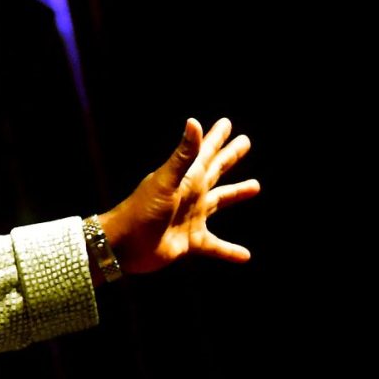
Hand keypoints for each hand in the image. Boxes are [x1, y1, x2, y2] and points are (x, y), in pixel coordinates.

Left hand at [96, 117, 258, 274]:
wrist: (123, 244)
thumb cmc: (141, 209)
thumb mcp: (166, 181)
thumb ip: (183, 156)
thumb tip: (194, 122)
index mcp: (186, 179)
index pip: (205, 153)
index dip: (216, 137)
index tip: (226, 123)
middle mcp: (191, 195)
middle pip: (216, 171)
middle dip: (230, 156)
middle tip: (245, 142)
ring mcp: (191, 217)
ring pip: (220, 202)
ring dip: (236, 194)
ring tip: (255, 186)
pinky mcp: (191, 241)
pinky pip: (216, 246)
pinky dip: (230, 250)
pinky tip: (246, 255)